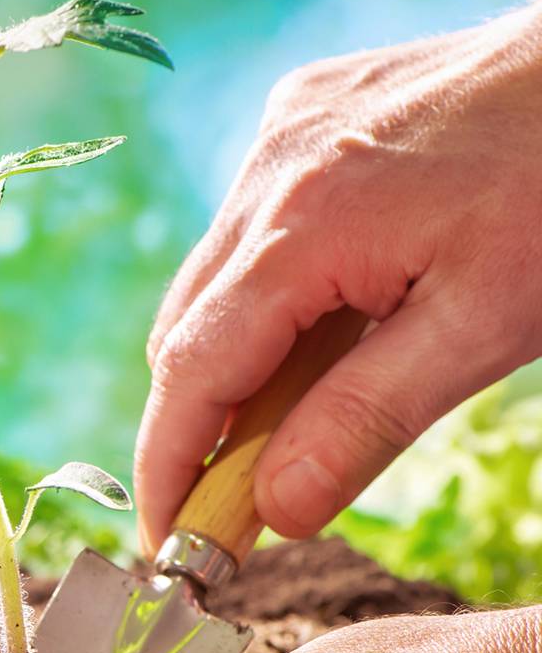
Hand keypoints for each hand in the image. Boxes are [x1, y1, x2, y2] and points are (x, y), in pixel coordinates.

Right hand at [136, 2, 541, 552]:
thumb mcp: (487, 327)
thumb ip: (366, 421)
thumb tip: (274, 511)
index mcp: (301, 226)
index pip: (191, 372)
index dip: (168, 466)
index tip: (166, 542)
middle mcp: (267, 170)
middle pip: (187, 329)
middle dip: (198, 423)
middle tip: (237, 502)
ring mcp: (281, 132)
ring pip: (217, 277)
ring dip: (239, 355)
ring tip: (300, 410)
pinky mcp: (306, 109)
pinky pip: (252, 222)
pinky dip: (270, 288)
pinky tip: (334, 307)